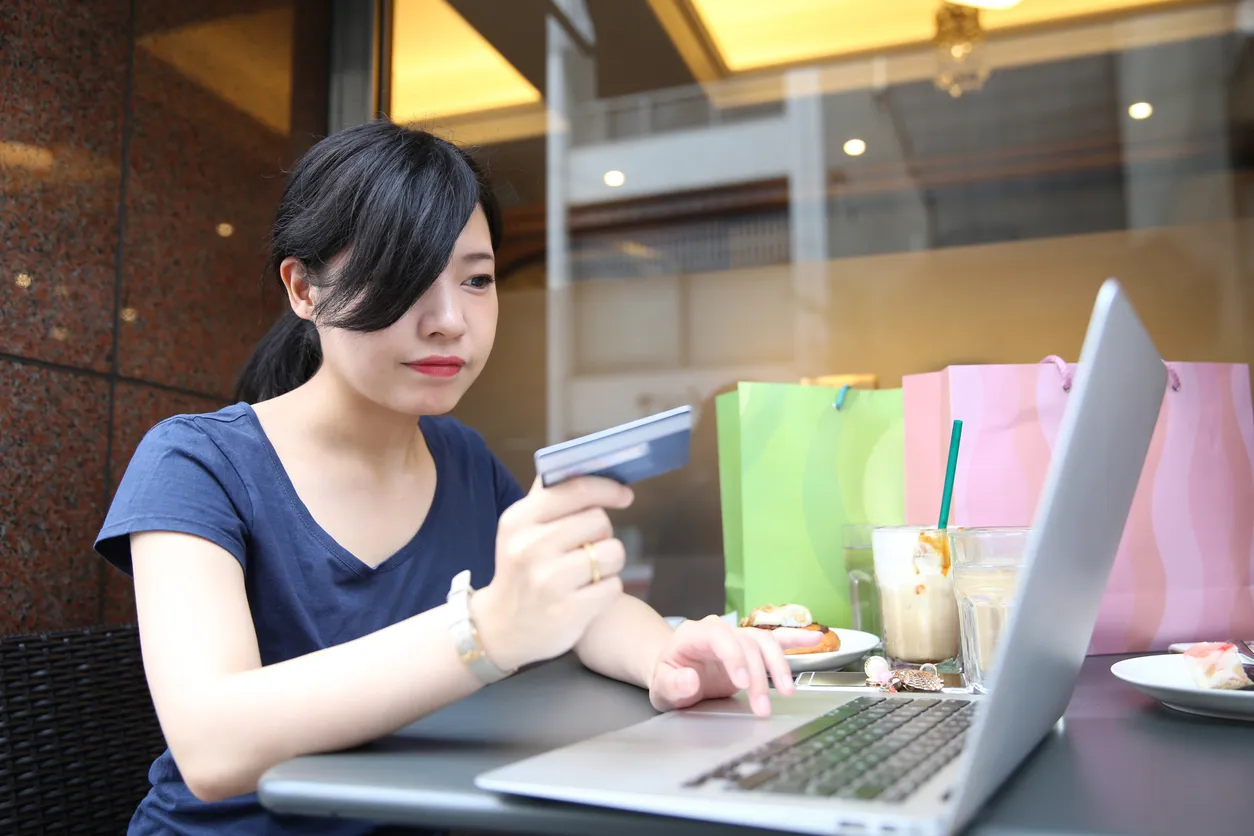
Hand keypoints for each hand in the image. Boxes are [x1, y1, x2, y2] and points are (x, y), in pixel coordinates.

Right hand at [471, 476, 632, 670]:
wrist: (501, 628)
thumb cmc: (521, 569)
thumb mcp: (521, 529)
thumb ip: (549, 496)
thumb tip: (582, 462)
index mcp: (519, 520)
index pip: (576, 490)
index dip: (607, 488)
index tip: (624, 495)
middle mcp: (530, 547)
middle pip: (600, 521)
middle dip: (601, 534)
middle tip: (586, 547)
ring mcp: (548, 581)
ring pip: (613, 552)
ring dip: (609, 562)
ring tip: (588, 572)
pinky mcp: (568, 611)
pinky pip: (614, 586)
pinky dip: (607, 589)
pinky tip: (587, 594)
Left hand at [647, 616, 823, 716]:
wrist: (674, 670)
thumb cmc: (668, 677)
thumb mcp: (661, 687)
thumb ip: (672, 685)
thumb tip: (690, 680)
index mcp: (694, 634)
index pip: (719, 637)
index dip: (734, 657)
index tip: (743, 684)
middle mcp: (719, 630)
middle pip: (746, 644)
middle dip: (758, 677)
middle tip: (762, 708)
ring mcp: (738, 636)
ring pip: (765, 642)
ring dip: (779, 666)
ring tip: (788, 692)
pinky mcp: (752, 646)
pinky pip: (776, 639)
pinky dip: (797, 638)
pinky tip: (817, 639)